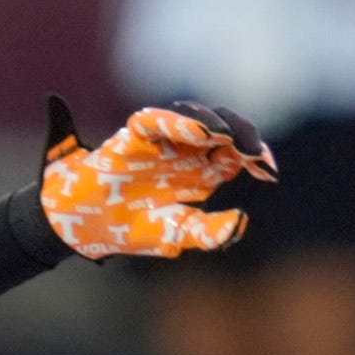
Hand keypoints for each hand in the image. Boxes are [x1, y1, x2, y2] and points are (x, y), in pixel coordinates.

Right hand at [39, 98, 277, 257]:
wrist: (85, 227)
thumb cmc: (132, 230)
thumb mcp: (176, 236)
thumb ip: (208, 232)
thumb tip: (242, 221)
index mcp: (201, 174)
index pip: (238, 154)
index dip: (257, 157)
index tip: (269, 172)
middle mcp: (186, 153)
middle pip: (224, 130)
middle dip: (244, 135)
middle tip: (255, 153)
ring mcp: (160, 143)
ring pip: (195, 117)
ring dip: (214, 122)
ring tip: (227, 137)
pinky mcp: (132, 138)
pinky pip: (156, 121)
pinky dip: (176, 121)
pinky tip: (197, 131)